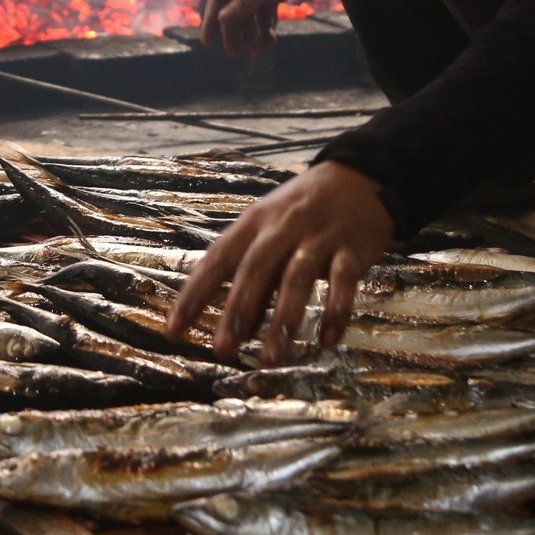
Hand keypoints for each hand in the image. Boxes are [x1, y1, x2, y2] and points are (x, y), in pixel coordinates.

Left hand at [166, 161, 392, 365]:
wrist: (360, 176)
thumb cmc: (304, 210)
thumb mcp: (272, 232)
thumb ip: (257, 278)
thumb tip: (240, 330)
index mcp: (254, 221)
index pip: (217, 259)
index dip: (194, 295)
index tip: (174, 330)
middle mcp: (282, 226)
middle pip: (255, 268)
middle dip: (237, 310)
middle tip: (222, 349)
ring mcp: (318, 235)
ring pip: (297, 278)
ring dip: (283, 320)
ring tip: (271, 358)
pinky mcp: (353, 246)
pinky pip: (343, 281)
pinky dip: (335, 310)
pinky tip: (327, 340)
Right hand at [200, 0, 326, 58]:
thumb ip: (244, 2)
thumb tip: (222, 20)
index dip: (211, 20)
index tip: (207, 42)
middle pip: (235, 9)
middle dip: (235, 31)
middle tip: (235, 53)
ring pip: (252, 13)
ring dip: (254, 32)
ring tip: (258, 50)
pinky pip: (267, 11)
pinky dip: (267, 26)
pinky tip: (270, 40)